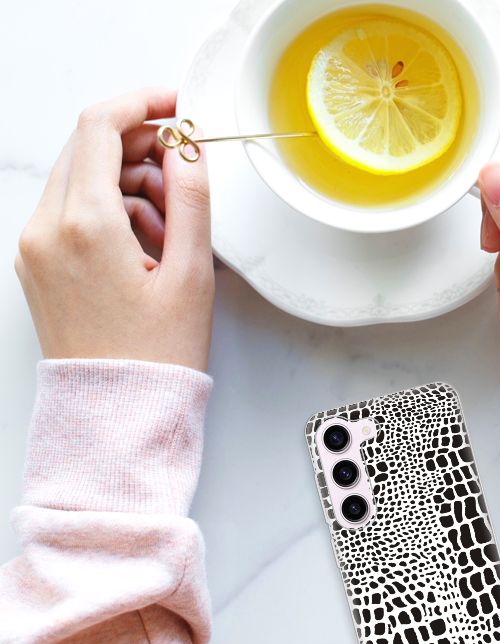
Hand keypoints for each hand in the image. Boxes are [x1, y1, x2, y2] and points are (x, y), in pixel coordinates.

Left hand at [15, 88, 213, 371]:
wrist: (117, 412)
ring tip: (173, 228)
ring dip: (129, 182)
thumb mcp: (191, 272)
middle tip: (185, 173)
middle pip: (88, 148)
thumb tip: (188, 147)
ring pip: (82, 178)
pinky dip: (111, 210)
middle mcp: (47, 229)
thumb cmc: (156, 354)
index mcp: (85, 225)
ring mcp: (35, 246)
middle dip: (141, 147)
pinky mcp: (37, 263)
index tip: (176, 105)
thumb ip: (192, 198)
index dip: (143, 103)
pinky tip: (147, 244)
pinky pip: (72, 210)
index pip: (101, 127)